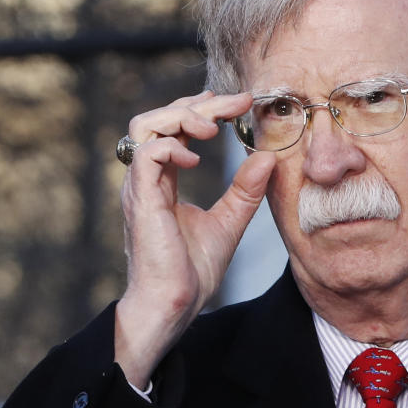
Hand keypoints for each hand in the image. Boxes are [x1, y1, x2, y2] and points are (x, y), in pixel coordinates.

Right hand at [114, 90, 275, 386]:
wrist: (174, 304)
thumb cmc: (192, 271)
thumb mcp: (229, 222)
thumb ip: (245, 191)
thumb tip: (267, 157)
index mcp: (162, 179)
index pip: (176, 128)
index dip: (205, 110)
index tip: (241, 104)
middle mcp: (146, 177)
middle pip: (158, 117)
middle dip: (198, 104)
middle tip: (237, 103)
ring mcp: (140, 186)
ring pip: (145, 126)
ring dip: (182, 116)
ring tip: (214, 128)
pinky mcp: (141, 198)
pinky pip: (146, 154)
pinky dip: (173, 147)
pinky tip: (198, 159)